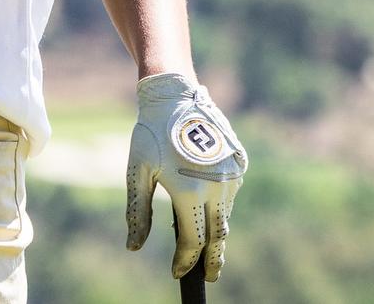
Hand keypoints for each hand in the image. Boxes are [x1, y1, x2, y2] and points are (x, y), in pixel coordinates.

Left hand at [125, 71, 246, 280]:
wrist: (176, 95)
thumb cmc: (151, 134)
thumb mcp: (137, 173)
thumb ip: (137, 212)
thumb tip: (134, 247)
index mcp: (190, 191)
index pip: (193, 241)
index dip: (185, 261)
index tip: (177, 272)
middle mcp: (217, 187)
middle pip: (218, 236)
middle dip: (212, 260)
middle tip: (208, 277)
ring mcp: (232, 175)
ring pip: (226, 216)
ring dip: (216, 233)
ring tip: (207, 250)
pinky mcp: (239, 163)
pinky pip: (230, 195)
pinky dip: (220, 208)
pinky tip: (208, 213)